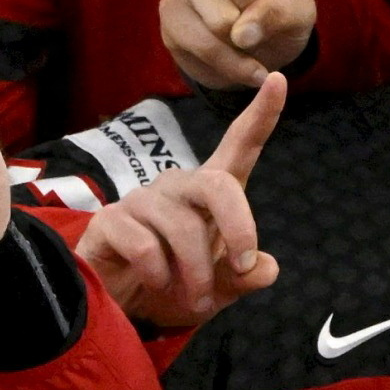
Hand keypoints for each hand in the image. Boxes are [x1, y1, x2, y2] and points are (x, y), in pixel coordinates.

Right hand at [72, 72, 280, 332]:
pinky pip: (145, 246)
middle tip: (241, 268)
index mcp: (210, 194)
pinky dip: (158, 275)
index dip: (260, 115)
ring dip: (196, 274)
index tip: (278, 80)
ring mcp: (142, 201)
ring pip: (182, 228)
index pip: (238, 147)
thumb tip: (265, 269)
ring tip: (193, 300)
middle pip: (217, 184)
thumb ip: (243, 279)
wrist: (118, 310)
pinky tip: (153, 284)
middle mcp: (178, 187)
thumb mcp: (217, 290)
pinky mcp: (111, 221)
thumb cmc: (173, 287)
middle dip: (238, 227)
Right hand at [156, 0, 317, 88]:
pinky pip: (198, 46)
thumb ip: (283, 13)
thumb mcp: (299, 16)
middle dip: (255, 10)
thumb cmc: (276, 20)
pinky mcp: (167, 11)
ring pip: (217, 19)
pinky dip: (223, 66)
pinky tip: (229, 60)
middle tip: (257, 22)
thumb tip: (241, 32)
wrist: (248, 54)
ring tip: (246, 49)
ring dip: (240, 48)